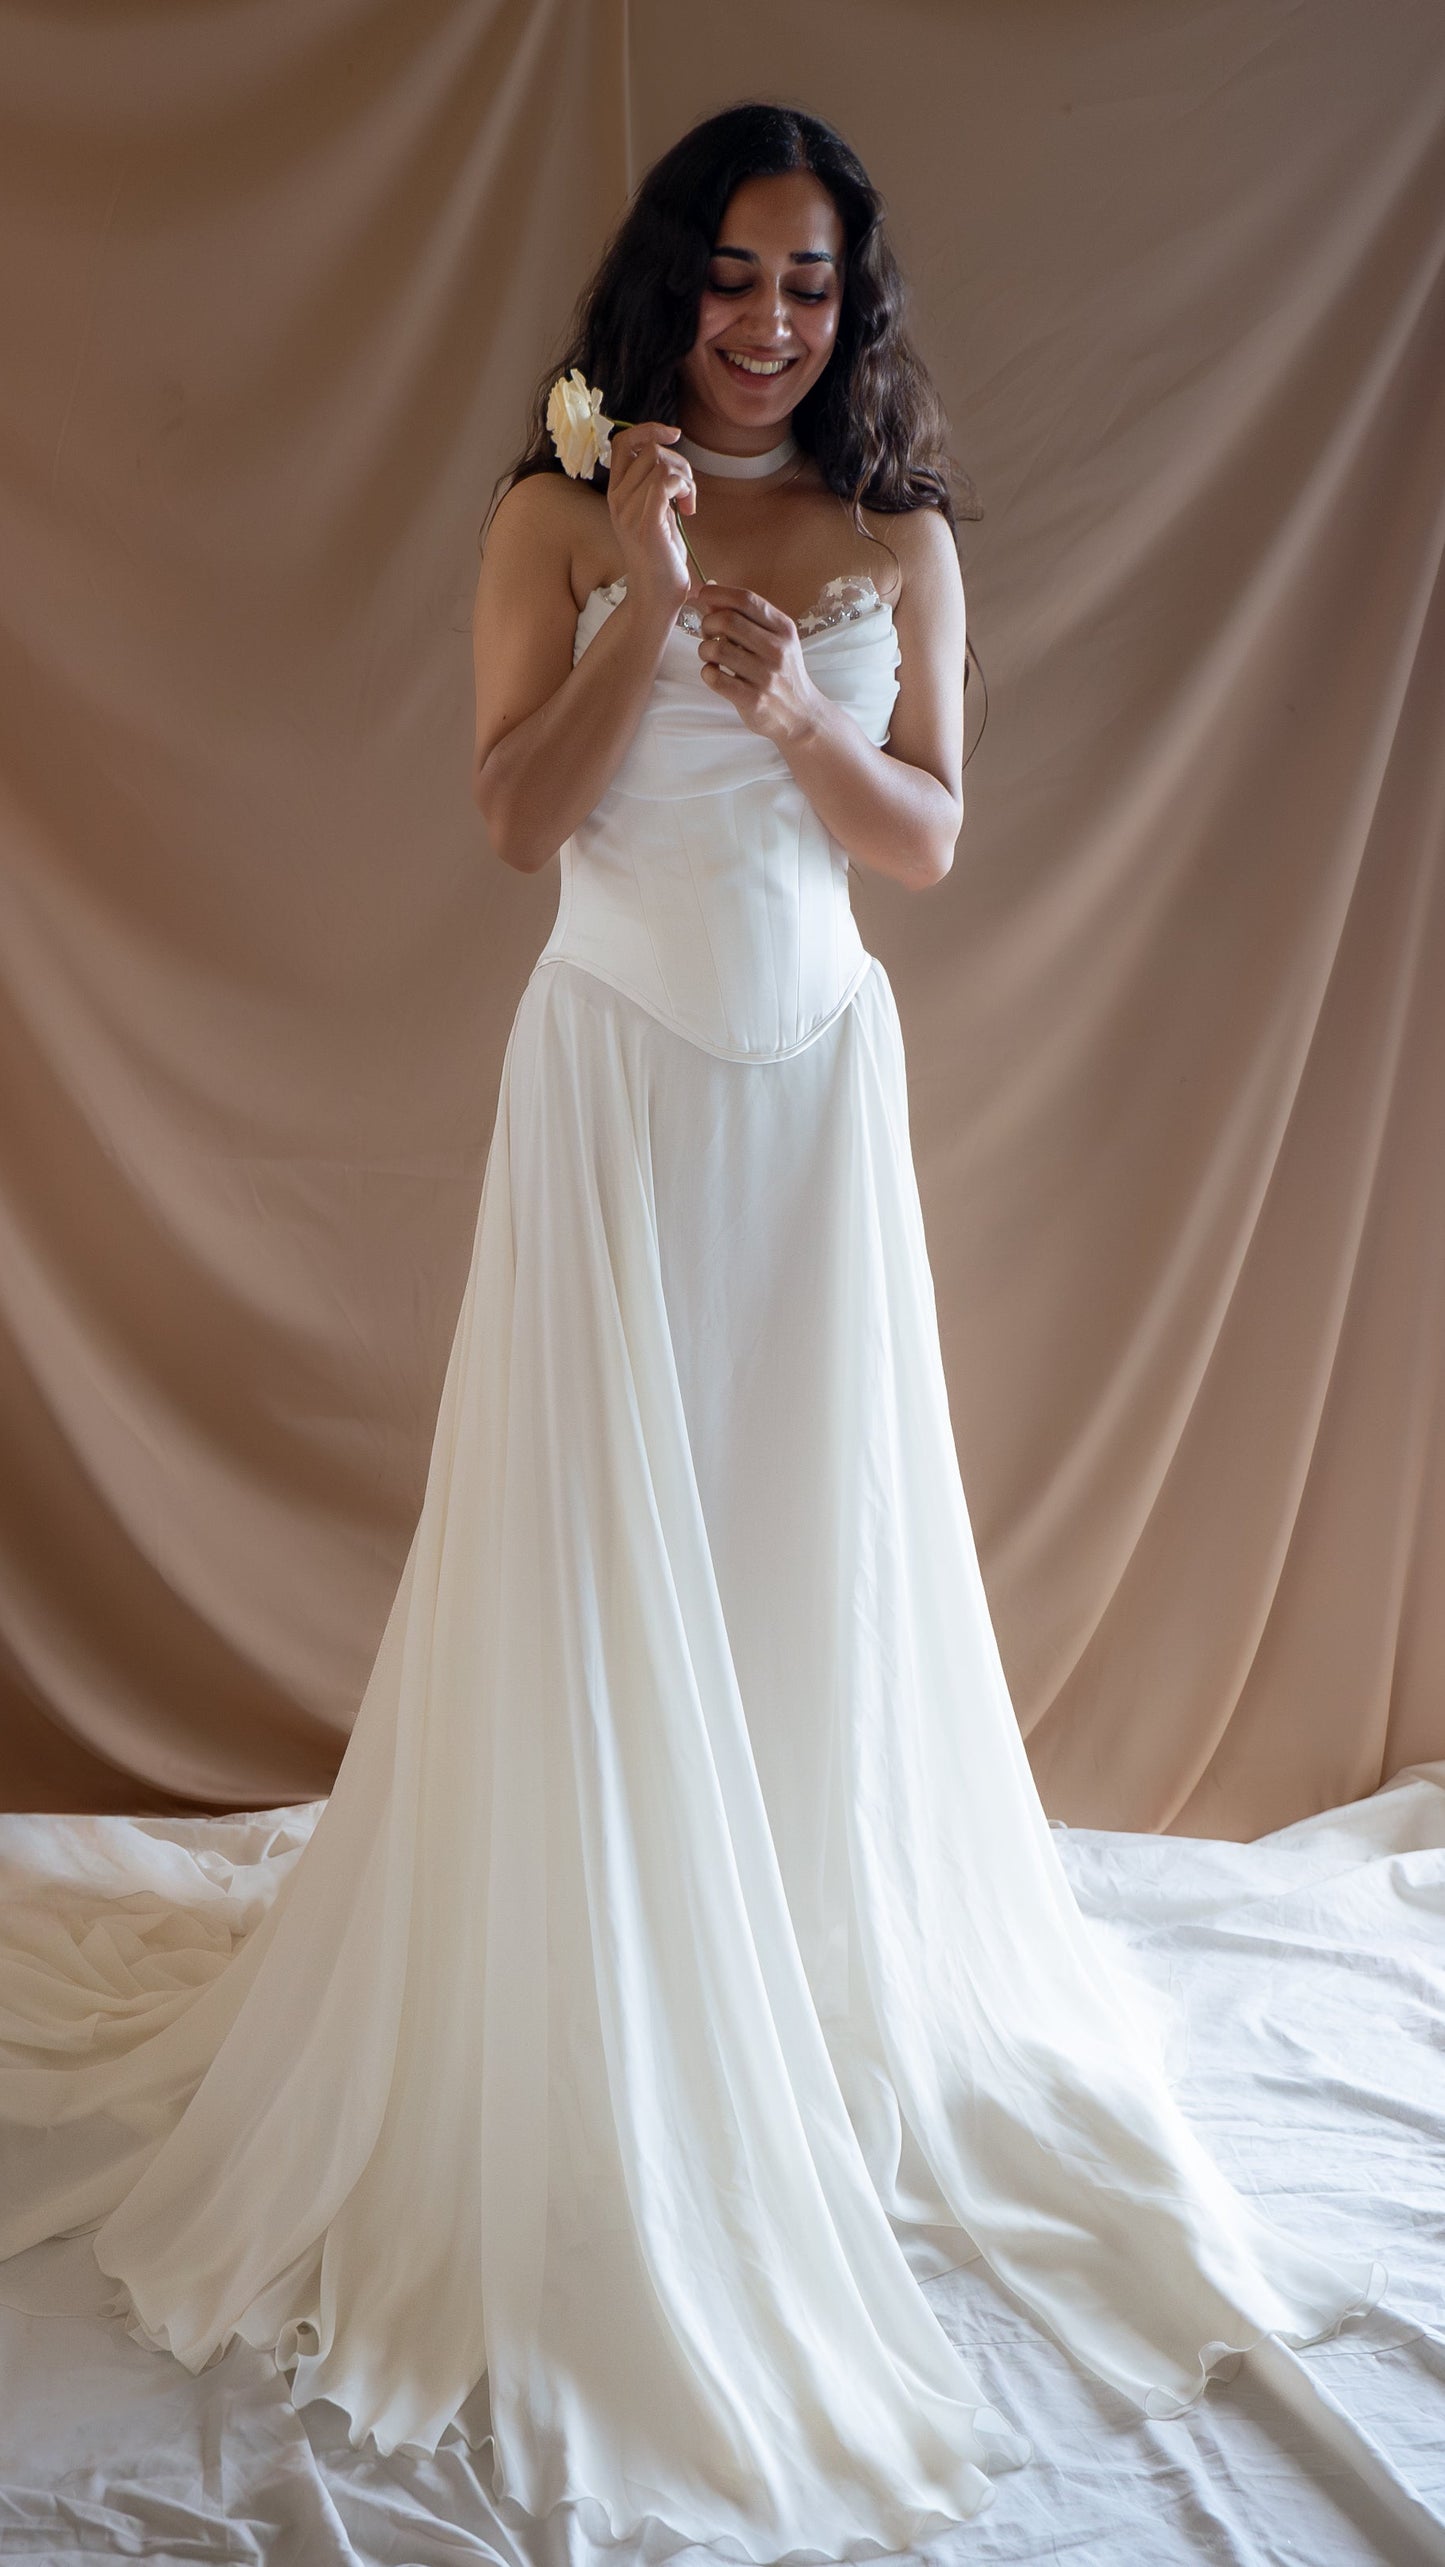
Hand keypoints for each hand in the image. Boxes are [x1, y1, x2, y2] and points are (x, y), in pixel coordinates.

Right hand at [606, 423, 696, 622]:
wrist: (656, 596)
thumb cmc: (661, 558)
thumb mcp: (655, 513)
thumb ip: (655, 486)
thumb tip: (671, 459)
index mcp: (616, 493)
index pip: (622, 442)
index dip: (648, 429)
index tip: (674, 435)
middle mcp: (617, 498)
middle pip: (650, 449)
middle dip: (679, 462)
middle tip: (688, 492)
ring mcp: (629, 510)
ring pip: (661, 462)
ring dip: (685, 477)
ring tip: (689, 502)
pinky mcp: (646, 521)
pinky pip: (667, 480)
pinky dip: (685, 487)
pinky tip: (689, 509)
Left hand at [695, 586, 822, 743]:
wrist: (800, 715)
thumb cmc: (781, 672)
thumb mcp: (774, 640)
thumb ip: (745, 617)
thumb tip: (709, 592)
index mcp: (783, 629)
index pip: (746, 599)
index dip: (718, 593)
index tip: (703, 595)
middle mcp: (777, 650)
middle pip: (727, 620)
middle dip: (708, 623)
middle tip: (708, 633)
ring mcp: (766, 676)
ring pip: (717, 649)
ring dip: (705, 649)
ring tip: (711, 655)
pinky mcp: (753, 700)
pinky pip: (715, 678)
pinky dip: (707, 672)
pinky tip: (714, 674)